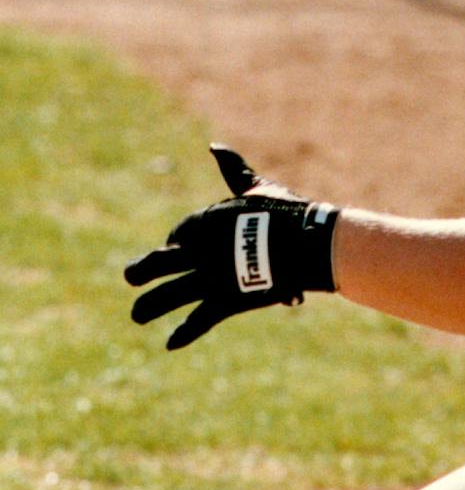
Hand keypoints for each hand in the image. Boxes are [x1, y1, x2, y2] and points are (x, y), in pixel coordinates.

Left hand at [124, 145, 339, 349]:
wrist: (309, 242)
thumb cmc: (287, 211)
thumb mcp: (257, 188)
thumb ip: (234, 172)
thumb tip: (215, 146)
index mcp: (206, 221)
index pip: (181, 232)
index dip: (178, 240)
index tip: (178, 247)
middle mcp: (200, 251)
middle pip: (161, 263)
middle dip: (143, 270)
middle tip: (130, 277)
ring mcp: (211, 278)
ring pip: (170, 294)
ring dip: (150, 305)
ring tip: (137, 314)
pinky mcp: (226, 301)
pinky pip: (200, 319)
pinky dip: (185, 331)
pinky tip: (169, 342)